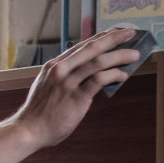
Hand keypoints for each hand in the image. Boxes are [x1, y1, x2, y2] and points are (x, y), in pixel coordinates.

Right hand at [13, 28, 140, 147]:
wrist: (29, 130)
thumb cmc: (40, 112)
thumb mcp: (47, 86)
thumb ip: (64, 77)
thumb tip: (87, 73)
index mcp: (54, 65)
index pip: (82, 45)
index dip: (101, 37)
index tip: (116, 32)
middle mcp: (60, 70)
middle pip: (92, 48)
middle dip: (114, 38)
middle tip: (131, 33)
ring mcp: (67, 83)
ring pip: (98, 62)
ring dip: (119, 56)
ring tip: (134, 55)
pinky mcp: (75, 97)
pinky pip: (98, 80)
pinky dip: (113, 75)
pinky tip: (122, 75)